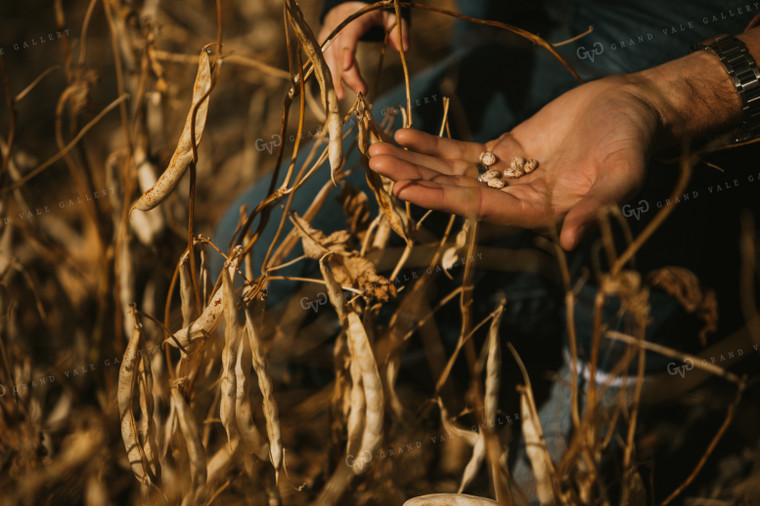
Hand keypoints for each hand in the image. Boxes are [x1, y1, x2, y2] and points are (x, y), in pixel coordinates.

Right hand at [318, 2, 408, 99]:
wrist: (347, 8)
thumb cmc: (371, 14)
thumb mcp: (389, 17)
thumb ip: (399, 30)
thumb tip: (404, 49)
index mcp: (353, 18)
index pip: (348, 34)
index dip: (347, 50)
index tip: (348, 67)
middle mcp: (337, 27)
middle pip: (338, 51)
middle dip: (347, 73)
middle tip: (361, 91)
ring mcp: (327, 36)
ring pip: (328, 58)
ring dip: (334, 78)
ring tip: (340, 96)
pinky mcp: (323, 45)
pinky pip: (324, 62)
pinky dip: (330, 76)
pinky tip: (336, 91)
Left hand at [368, 75, 661, 249]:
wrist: (633, 109)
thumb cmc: (632, 143)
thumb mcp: (621, 175)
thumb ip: (595, 207)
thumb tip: (572, 242)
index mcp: (538, 213)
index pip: (480, 209)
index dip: (442, 200)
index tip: (405, 190)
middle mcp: (516, 199)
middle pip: (456, 192)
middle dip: (416, 178)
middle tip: (376, 164)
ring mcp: (508, 175)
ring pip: (453, 172)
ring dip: (416, 162)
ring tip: (378, 151)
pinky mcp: (506, 150)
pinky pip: (464, 151)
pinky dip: (434, 145)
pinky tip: (405, 136)